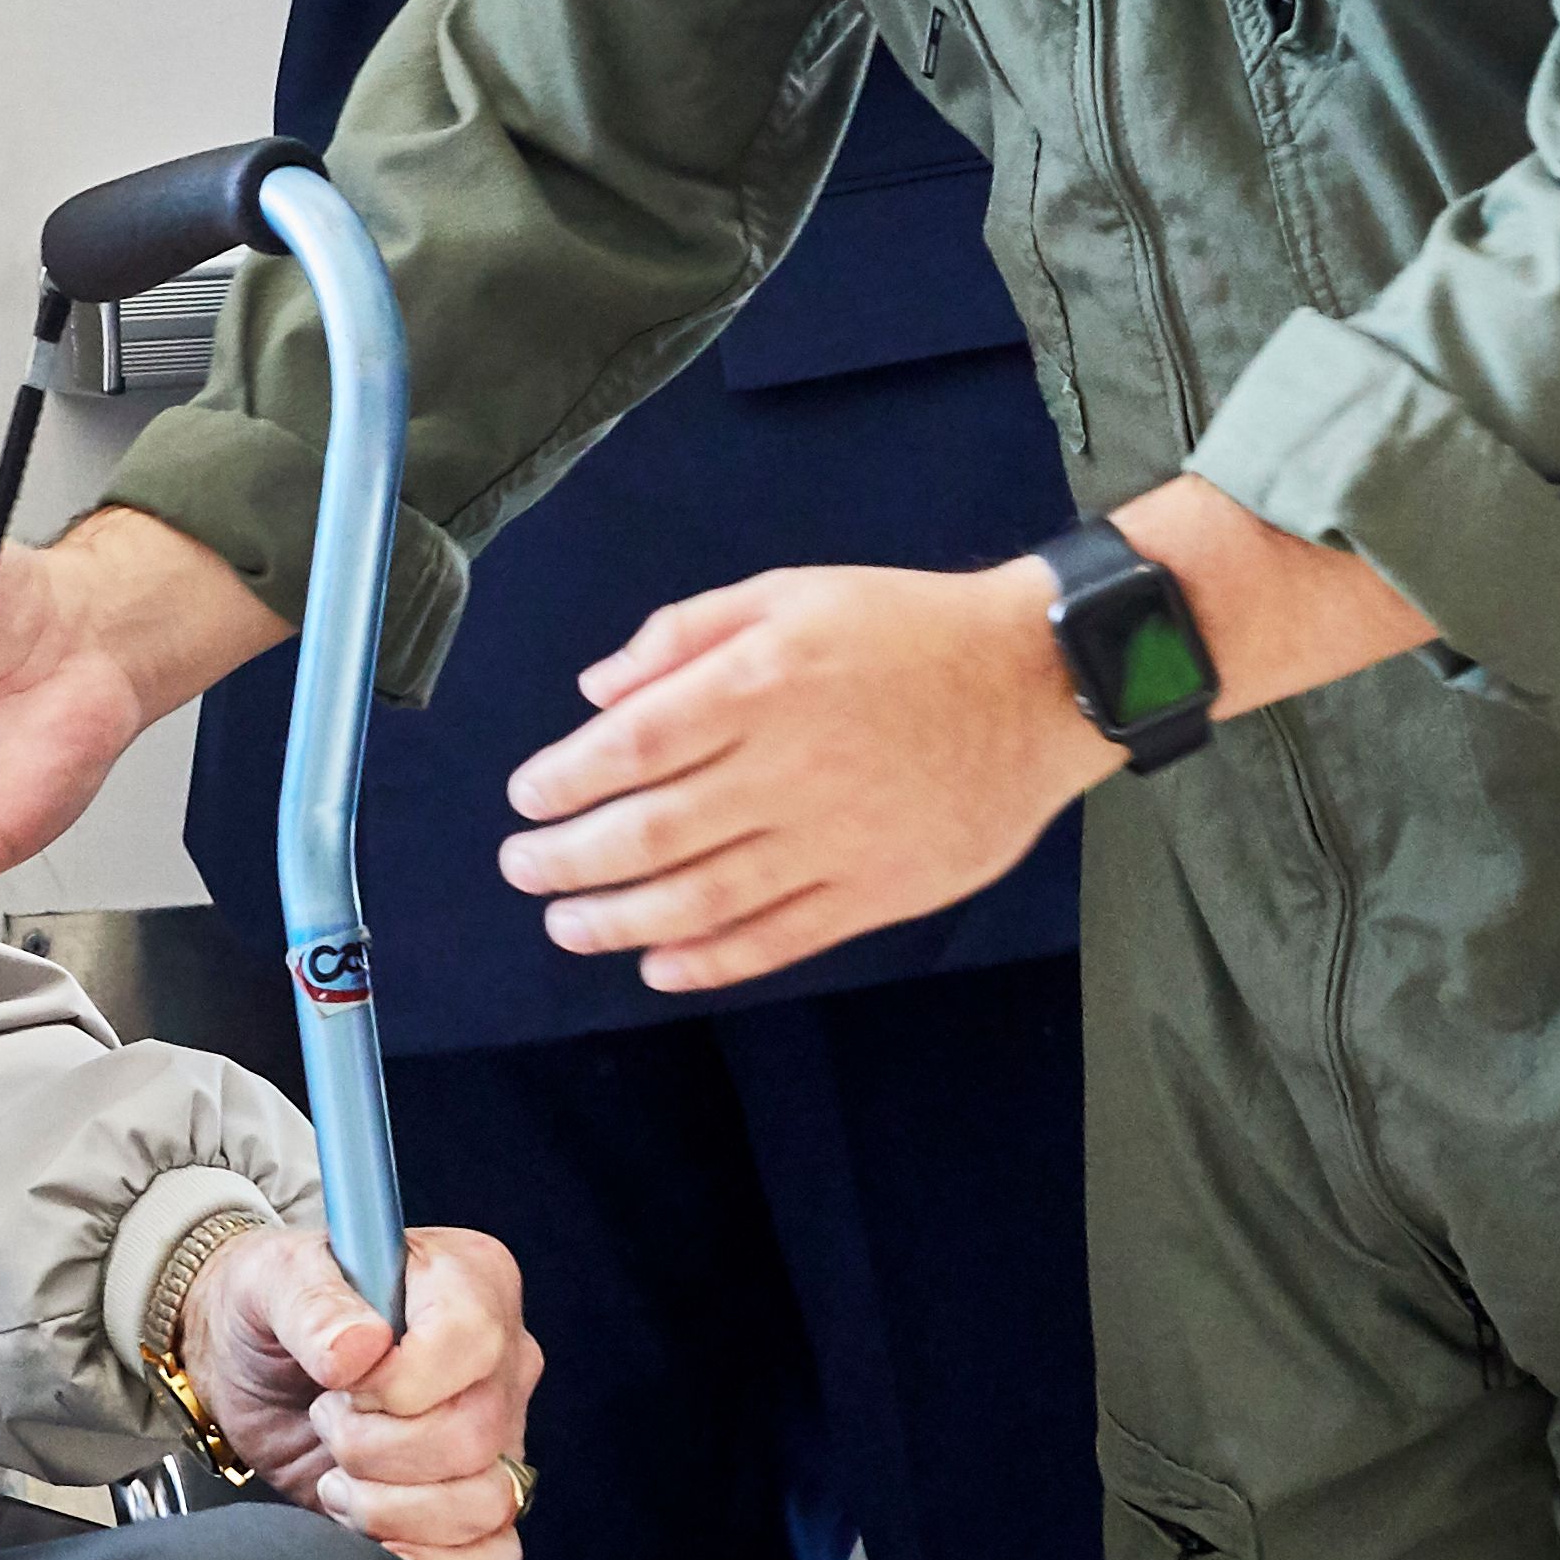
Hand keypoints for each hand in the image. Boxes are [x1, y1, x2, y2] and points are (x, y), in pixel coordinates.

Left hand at [185, 1220, 539, 1559]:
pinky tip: (370, 1536)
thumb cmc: (272, 1306)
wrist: (250, 1365)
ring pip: (486, 1504)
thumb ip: (311, 1304)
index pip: (471, 1344)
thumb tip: (357, 1352)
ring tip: (339, 1477)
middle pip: (474, 1436)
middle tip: (325, 1423)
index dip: (396, 1384)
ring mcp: (498, 1436)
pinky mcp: (476, 1502)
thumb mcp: (271, 1278)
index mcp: (471, 1281)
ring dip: (389, 1509)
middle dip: (374, 1450)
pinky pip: (493, 1556)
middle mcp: (501, 1359)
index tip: (338, 1382)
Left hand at [501, 558, 1107, 992]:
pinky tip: (660, 966)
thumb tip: (596, 691)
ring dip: (620, 920)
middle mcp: (790, 766)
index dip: (566, 780)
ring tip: (567, 925)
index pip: (633, 745)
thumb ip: (684, 634)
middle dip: (570, 859)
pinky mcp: (878, 889)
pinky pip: (780, 939)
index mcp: (761, 683)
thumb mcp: (789, 593)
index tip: (527, 798)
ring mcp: (835, 837)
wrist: (1036, 681)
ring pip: (704, 896)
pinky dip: (712, 962)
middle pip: (652, 831)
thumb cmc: (906, 628)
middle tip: (523, 868)